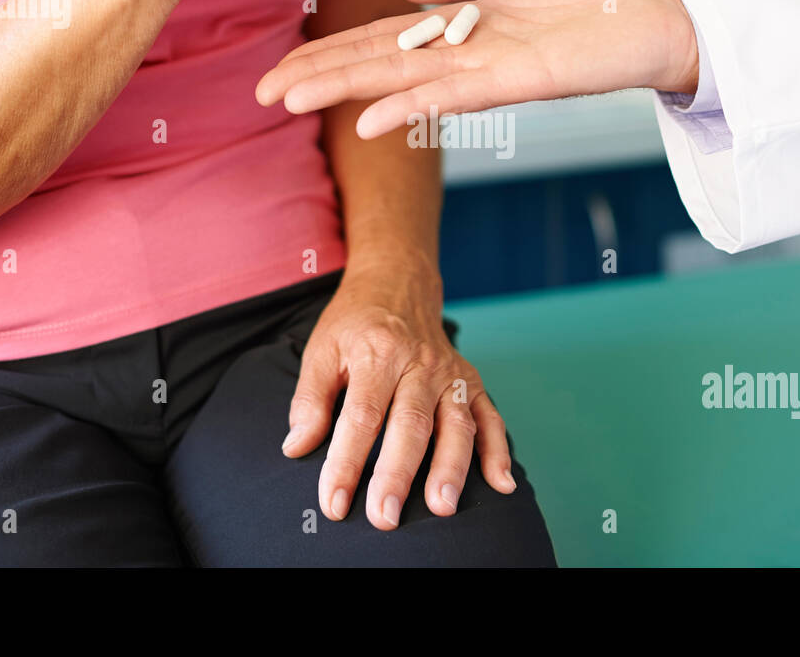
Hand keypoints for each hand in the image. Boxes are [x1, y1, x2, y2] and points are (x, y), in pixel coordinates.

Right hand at [255, 0, 698, 137]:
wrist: (655, 18)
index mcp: (461, 27)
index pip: (383, 39)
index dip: (332, 50)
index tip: (284, 61)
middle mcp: (463, 55)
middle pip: (377, 65)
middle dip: (319, 77)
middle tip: (261, 93)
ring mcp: (485, 70)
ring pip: (401, 81)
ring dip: (346, 93)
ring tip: (291, 101)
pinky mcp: (515, 80)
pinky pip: (453, 94)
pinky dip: (410, 106)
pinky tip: (368, 120)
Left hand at [283, 257, 515, 529]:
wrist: (398, 282)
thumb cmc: (356, 323)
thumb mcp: (321, 349)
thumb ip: (310, 400)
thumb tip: (296, 447)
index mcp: (377, 355)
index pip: (361, 417)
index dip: (346, 463)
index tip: (333, 502)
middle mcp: (419, 364)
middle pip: (410, 425)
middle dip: (398, 474)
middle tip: (384, 516)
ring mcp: (450, 374)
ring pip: (455, 424)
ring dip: (451, 468)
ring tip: (443, 507)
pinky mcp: (470, 382)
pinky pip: (490, 417)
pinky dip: (499, 451)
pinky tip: (502, 484)